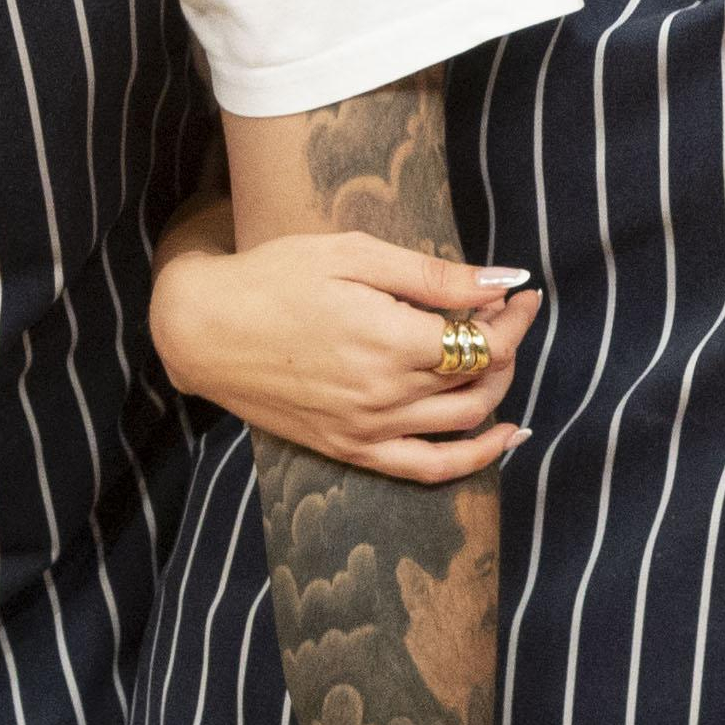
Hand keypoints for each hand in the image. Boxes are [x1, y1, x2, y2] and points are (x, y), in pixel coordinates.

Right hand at [156, 221, 537, 484]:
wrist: (204, 329)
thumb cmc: (275, 278)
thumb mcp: (355, 256)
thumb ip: (434, 276)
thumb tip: (504, 281)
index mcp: (389, 341)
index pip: (485, 342)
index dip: (513, 319)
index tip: (520, 296)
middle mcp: (384, 393)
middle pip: (479, 378)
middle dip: (506, 344)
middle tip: (503, 314)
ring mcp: (368, 428)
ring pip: (464, 420)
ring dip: (496, 388)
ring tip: (495, 354)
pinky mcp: (350, 448)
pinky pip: (429, 468)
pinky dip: (476, 458)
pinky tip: (504, 437)